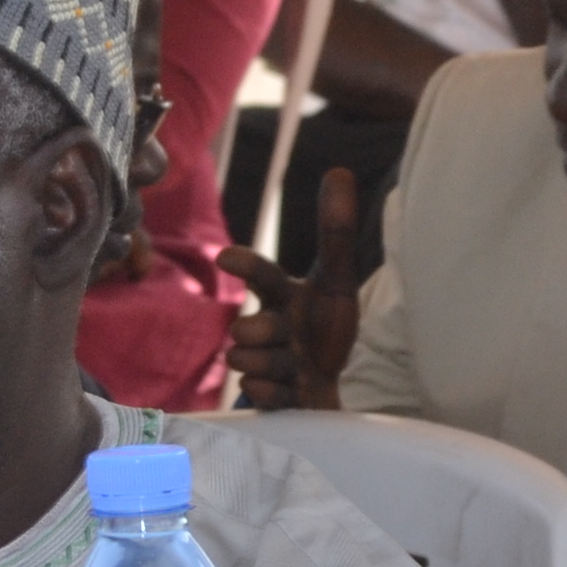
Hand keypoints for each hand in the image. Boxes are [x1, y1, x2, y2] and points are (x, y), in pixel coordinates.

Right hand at [217, 168, 363, 410]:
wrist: (322, 383)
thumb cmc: (323, 324)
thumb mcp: (335, 282)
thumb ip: (335, 233)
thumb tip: (338, 170)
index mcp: (282, 294)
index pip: (263, 275)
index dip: (247, 265)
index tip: (227, 257)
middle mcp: (266, 324)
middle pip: (246, 327)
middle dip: (263, 331)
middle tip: (288, 337)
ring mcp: (263, 361)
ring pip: (247, 361)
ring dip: (274, 365)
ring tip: (293, 364)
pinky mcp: (268, 396)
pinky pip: (259, 393)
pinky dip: (275, 392)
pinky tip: (286, 388)